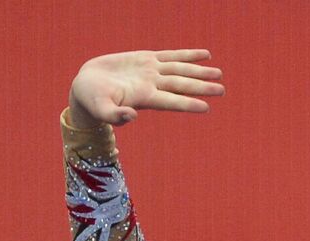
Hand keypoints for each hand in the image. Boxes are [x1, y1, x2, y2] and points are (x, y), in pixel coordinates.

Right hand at [68, 48, 225, 126]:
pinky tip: (206, 55)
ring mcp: (151, 72)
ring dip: (200, 71)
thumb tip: (132, 116)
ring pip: (180, 70)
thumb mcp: (100, 110)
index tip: (206, 107)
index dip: (187, 103)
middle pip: (181, 85)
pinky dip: (188, 55)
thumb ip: (115, 116)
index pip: (170, 102)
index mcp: (143, 98)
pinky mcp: (146, 59)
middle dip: (201, 86)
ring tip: (219, 73)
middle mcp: (152, 86)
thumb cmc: (92, 102)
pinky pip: (172, 55)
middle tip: (222, 90)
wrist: (87, 86)